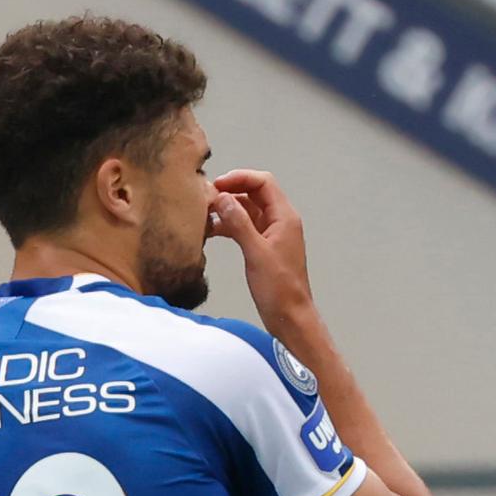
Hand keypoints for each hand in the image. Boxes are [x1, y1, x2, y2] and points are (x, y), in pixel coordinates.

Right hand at [205, 167, 318, 333]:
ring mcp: (272, 234)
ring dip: (228, 209)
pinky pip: (245, 227)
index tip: (217, 185)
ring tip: (205, 213)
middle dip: (231, 191)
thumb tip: (222, 198)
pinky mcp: (264, 247)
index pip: (263, 183)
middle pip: (254, 193)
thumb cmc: (279, 289)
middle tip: (206, 198)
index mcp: (284, 217)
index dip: (239, 178)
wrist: (290, 316)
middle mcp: (280, 221)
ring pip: (248, 210)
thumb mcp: (256, 253)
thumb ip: (239, 223)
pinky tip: (212, 230)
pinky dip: (230, 225)